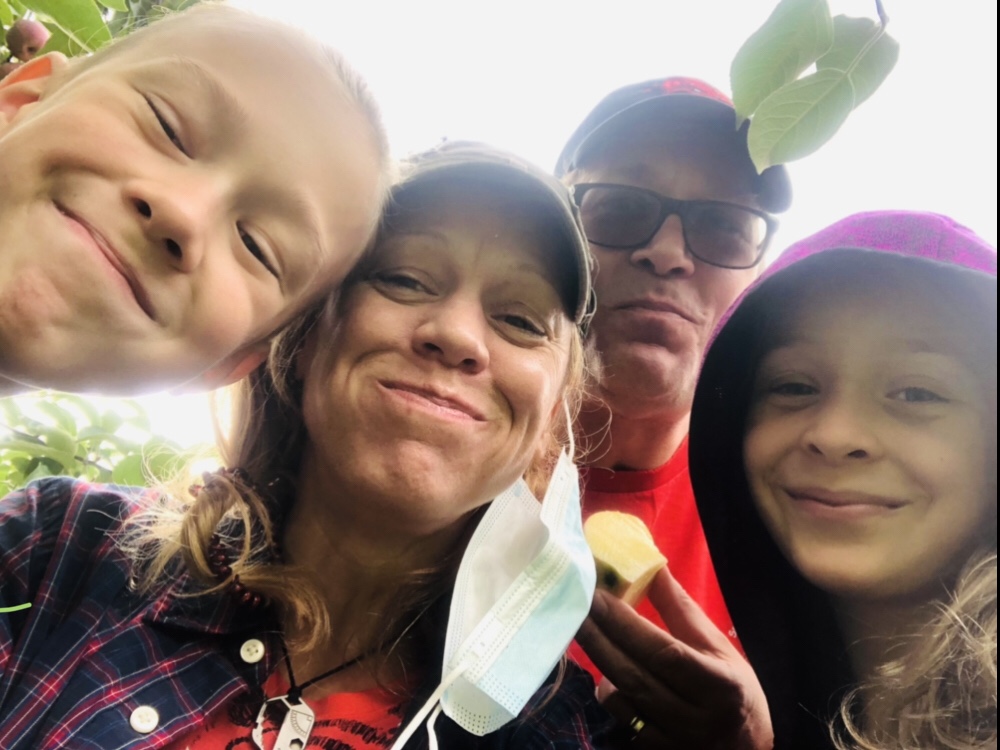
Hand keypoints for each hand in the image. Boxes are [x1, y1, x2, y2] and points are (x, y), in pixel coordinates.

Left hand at [576, 566, 772, 749]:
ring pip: (622, 702)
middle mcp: (696, 718)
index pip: (663, 652)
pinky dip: (610, 696)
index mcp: (719, 684)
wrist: (748, 748)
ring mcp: (674, 741)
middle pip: (635, 676)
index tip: (598, 596)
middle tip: (576, 608)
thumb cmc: (733, 688)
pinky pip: (622, 723)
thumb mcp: (717, 646)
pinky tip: (608, 674)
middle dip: (599, 639)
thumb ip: (680, 609)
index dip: (626, 624)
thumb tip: (651, 566)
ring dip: (602, 666)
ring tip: (591, 635)